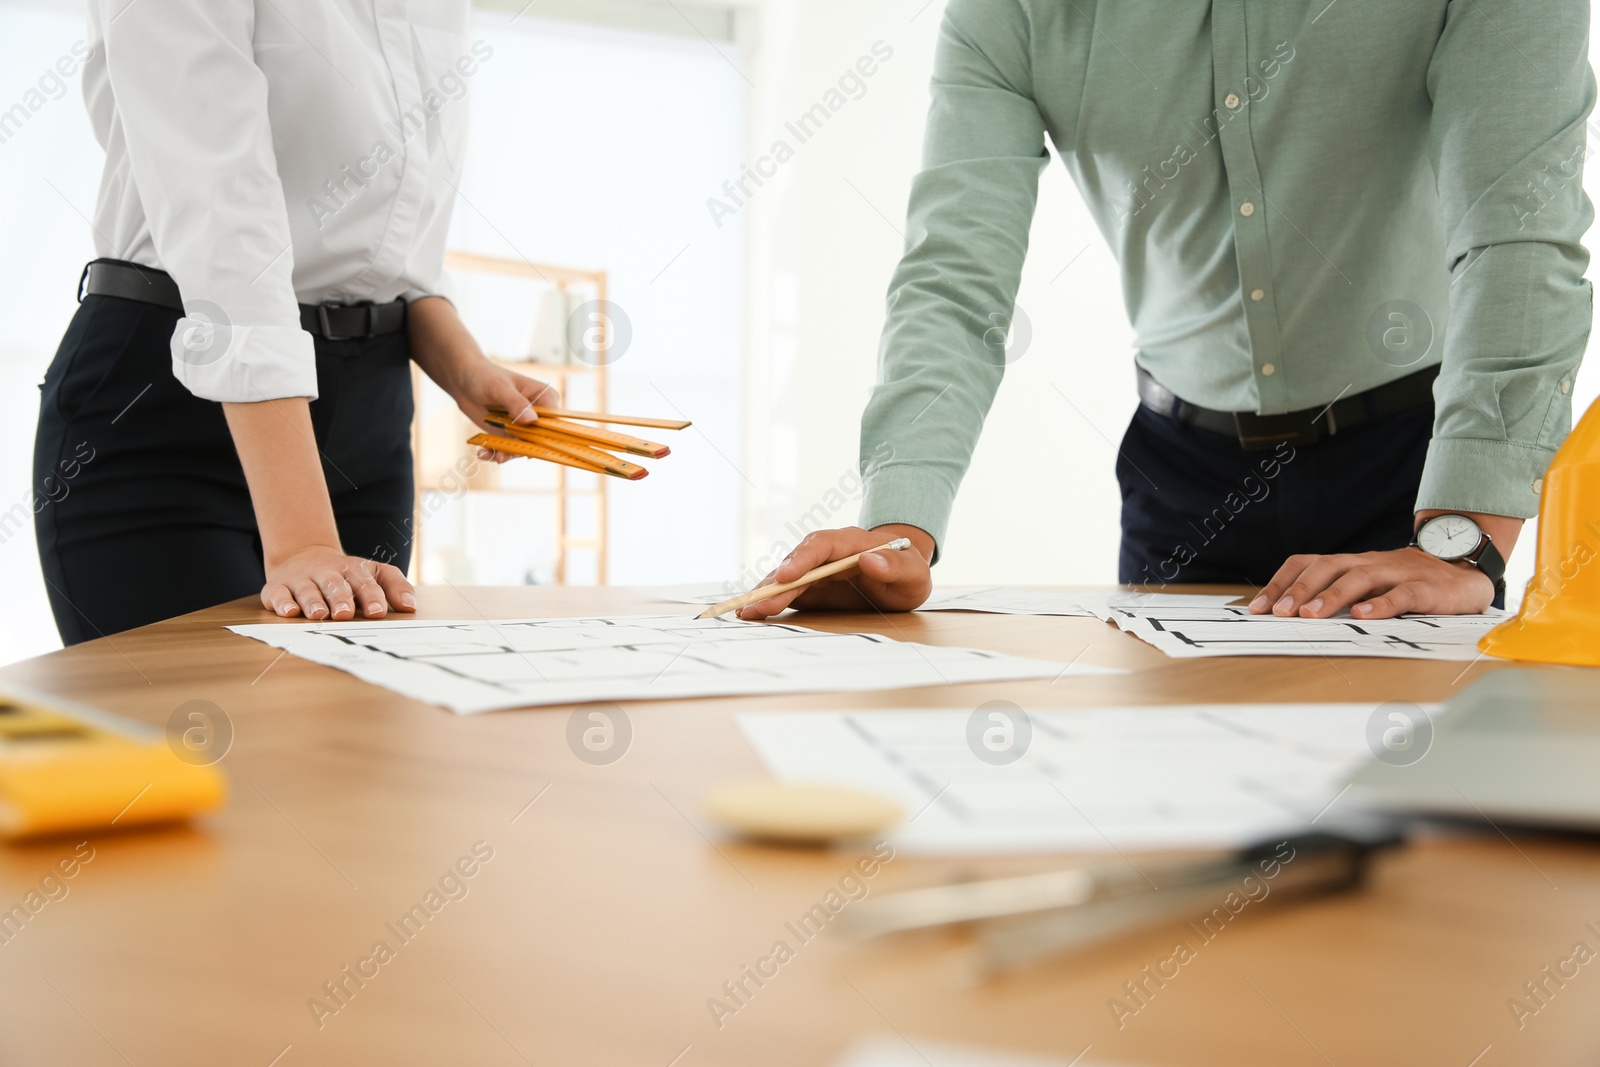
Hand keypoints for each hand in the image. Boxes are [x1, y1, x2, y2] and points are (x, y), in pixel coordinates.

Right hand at [261, 545, 415, 620]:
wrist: (304, 555)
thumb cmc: (346, 574)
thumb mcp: (374, 573)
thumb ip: (395, 586)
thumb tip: (411, 607)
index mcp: (353, 571)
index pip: (364, 582)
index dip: (372, 596)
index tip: (378, 612)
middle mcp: (327, 574)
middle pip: (335, 585)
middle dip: (340, 599)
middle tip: (345, 614)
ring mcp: (302, 580)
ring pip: (308, 590)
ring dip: (313, 602)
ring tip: (319, 614)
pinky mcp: (278, 587)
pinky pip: (279, 594)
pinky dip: (282, 602)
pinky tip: (288, 612)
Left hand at [406, 295, 558, 462]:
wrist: (463, 382)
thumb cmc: (485, 377)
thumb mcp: (500, 388)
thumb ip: (516, 403)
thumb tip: (532, 420)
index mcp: (545, 398)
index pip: (554, 421)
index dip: (547, 436)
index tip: (531, 447)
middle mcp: (539, 414)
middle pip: (540, 439)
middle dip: (522, 449)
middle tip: (503, 455)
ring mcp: (524, 426)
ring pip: (523, 448)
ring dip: (506, 454)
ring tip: (489, 454)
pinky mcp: (510, 434)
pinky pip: (507, 449)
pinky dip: (495, 453)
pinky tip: (483, 452)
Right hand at [736, 524, 934, 619]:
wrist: (901, 573)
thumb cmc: (907, 570)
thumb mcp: (913, 572)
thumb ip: (895, 566)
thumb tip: (870, 561)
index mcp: (850, 542)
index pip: (821, 545)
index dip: (802, 559)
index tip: (787, 576)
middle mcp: (827, 553)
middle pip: (795, 563)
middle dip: (776, 584)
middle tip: (757, 604)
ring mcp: (815, 569)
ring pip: (786, 578)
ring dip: (765, 594)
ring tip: (745, 611)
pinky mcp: (810, 586)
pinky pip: (787, 592)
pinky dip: (769, 601)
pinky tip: (751, 613)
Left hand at [1249, 547, 1493, 619]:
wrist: (1462, 570)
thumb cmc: (1405, 582)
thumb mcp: (1366, 584)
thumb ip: (1335, 594)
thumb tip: (1289, 617)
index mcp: (1349, 563)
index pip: (1306, 563)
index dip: (1280, 583)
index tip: (1257, 608)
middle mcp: (1367, 563)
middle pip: (1327, 566)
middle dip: (1300, 589)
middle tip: (1280, 613)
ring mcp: (1396, 573)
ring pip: (1359, 577)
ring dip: (1332, 596)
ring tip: (1311, 615)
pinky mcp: (1424, 589)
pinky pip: (1400, 594)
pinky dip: (1381, 605)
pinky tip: (1363, 616)